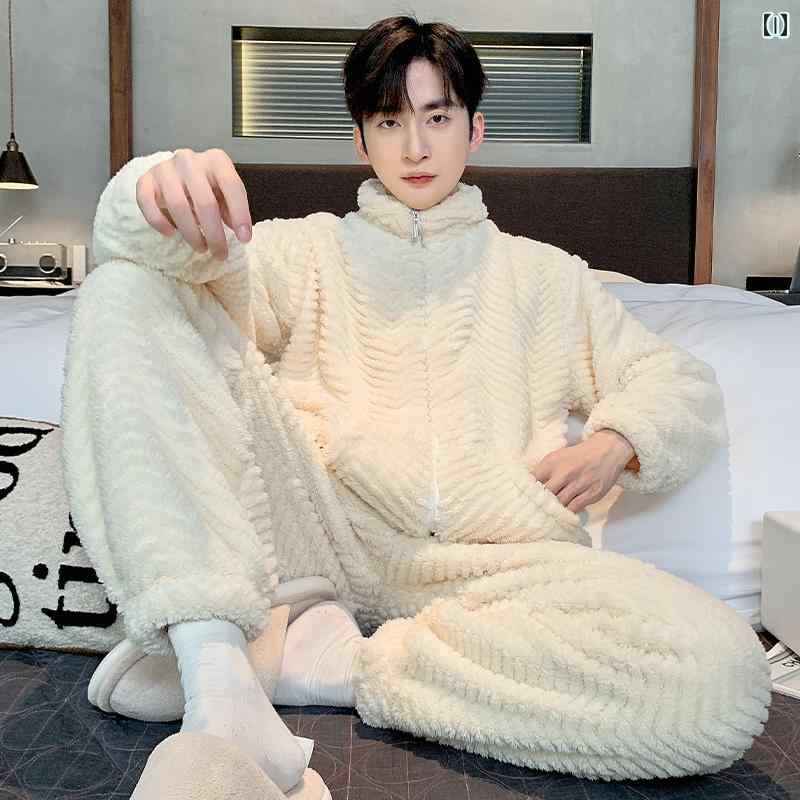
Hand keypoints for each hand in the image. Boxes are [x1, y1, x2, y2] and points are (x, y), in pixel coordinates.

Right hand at [136, 147, 252, 261]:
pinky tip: (170, 233)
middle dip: (215, 234)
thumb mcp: (225, 195)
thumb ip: (233, 210)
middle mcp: (190, 159)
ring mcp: (166, 168)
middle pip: (205, 201)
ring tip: (201, 248)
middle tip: (220, 254)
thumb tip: (241, 233)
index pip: (232, 186)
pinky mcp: (146, 180)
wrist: (176, 174)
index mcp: (216, 160)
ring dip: (191, 233)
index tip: (245, 239)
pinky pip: (147, 202)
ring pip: (178, 205)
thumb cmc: (207, 187)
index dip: (240, 215)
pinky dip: (158, 221)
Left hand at [531, 429, 634, 513]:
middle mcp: (565, 472)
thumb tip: (528, 486)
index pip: (533, 480)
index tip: (524, 497)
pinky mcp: (592, 493)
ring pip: (559, 503)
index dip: (526, 490)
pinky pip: (574, 508)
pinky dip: (567, 512)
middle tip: (535, 509)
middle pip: (545, 494)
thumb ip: (543, 470)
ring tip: (548, 513)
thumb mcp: (557, 457)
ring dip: (553, 509)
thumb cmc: (578, 456)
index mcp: (553, 462)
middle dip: (539, 502)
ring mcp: (579, 483)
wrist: (607, 450)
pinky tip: (563, 512)